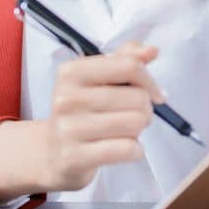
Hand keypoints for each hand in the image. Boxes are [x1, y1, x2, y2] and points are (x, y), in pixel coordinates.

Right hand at [39, 42, 164, 191]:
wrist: (54, 154)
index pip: (129, 65)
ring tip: (124, 132)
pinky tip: (123, 149)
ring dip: (139, 131)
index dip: (150, 80)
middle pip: (138, 98)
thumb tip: (151, 50)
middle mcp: (67, 98)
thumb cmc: (81, 113)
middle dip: (145, 110)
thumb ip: (124, 60)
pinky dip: (135, 151)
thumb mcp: (97, 80)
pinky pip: (128, 149)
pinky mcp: (76, 157)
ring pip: (136, 123)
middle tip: (132, 116)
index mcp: (71, 72)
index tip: (155, 93)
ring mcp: (69, 129)